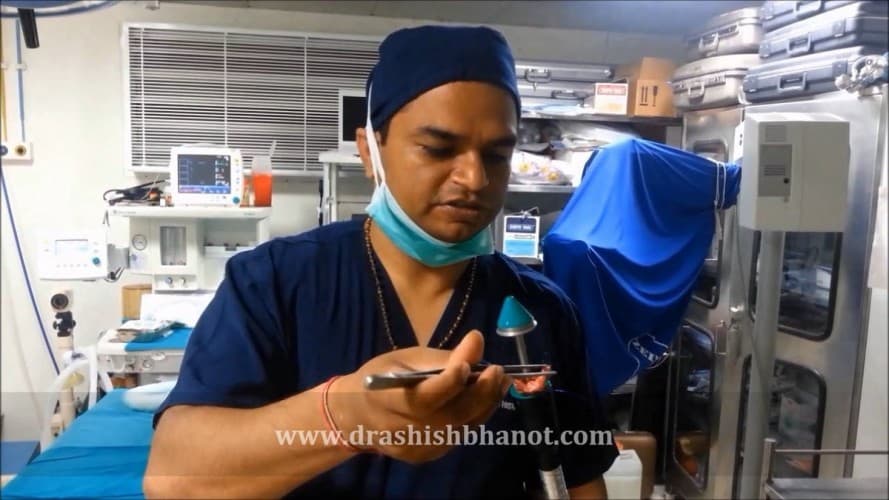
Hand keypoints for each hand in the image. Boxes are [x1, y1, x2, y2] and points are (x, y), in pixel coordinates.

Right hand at [329, 330, 510, 462]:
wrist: (357, 417)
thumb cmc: (380, 378)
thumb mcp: (404, 359)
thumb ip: (442, 356)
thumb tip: (477, 340)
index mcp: (387, 400)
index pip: (424, 397)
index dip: (448, 382)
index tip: (468, 364)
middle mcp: (403, 430)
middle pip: (450, 416)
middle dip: (480, 393)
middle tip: (499, 372)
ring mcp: (416, 447)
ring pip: (460, 428)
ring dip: (485, 404)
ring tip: (500, 381)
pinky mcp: (427, 455)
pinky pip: (458, 435)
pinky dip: (475, 416)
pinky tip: (484, 398)